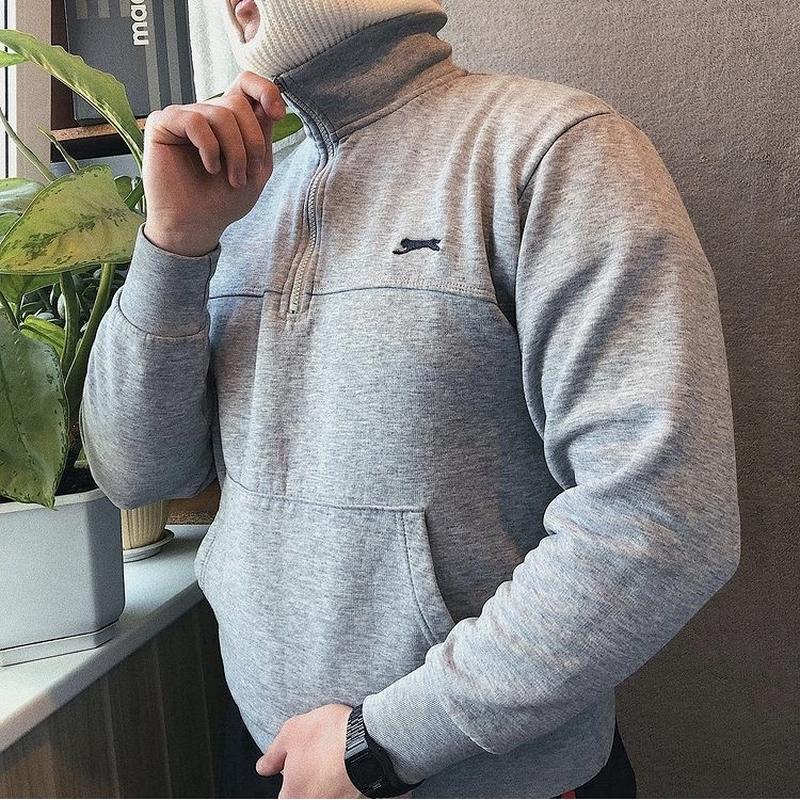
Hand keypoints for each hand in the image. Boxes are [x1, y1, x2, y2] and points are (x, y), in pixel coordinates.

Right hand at [141, 70, 285, 255]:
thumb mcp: (257, 168)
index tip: (278, 114)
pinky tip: (210, 168)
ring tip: (231, 179)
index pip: (246, 84)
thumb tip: (269, 104)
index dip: (265, 90)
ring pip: (221, 113)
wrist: (196, 225)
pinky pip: (195, 121)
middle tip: (247, 174)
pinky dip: (209, 148)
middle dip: (251, 142)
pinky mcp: (163, 123)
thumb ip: (263, 135)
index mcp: (230, 120)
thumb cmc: (223, 200)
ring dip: (234, 152)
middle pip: (238, 103)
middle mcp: (207, 113)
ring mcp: (184, 116)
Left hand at [255, 702, 361, 798]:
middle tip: (312, 757)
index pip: (282, 795)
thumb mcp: (291, 733)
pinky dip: (340, 778)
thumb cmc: (327, 736)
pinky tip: (344, 760)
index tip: (291, 764)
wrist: (366, 737)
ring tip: (329, 756)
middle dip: (306, 778)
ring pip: (323, 792)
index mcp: (292, 795)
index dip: (287, 779)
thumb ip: (273, 754)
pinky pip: (341, 790)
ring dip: (324, 779)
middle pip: (303, 794)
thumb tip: (263, 767)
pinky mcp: (353, 797)